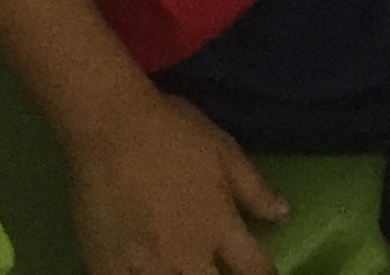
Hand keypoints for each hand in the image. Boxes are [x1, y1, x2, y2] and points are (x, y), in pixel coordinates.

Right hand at [68, 90, 285, 274]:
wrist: (110, 128)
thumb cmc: (172, 134)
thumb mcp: (224, 152)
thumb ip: (254, 189)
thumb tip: (282, 215)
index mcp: (219, 228)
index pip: (253, 270)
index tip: (265, 273)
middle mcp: (186, 256)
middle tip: (219, 268)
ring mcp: (145, 266)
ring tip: (184, 269)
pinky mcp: (107, 267)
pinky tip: (144, 270)